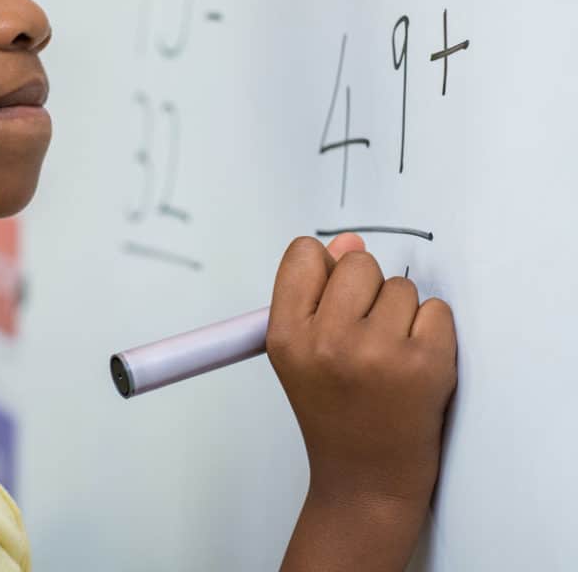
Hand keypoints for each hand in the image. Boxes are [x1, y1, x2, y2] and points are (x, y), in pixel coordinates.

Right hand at [266, 235, 456, 512]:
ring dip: (402, 314)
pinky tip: (415, 365)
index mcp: (287, 336)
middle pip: (358, 262)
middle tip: (365, 336)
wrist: (366, 482)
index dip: (325, 270)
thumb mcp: (302, 352)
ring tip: (389, 357)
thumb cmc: (335, 413)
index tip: (333, 298)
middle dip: (367, 290)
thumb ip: (317, 291)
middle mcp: (328, 341)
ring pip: (401, 286)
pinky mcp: (425, 365)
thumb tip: (349, 242)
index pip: (305, 254)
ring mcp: (378, 353)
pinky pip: (437, 310)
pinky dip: (433, 332)